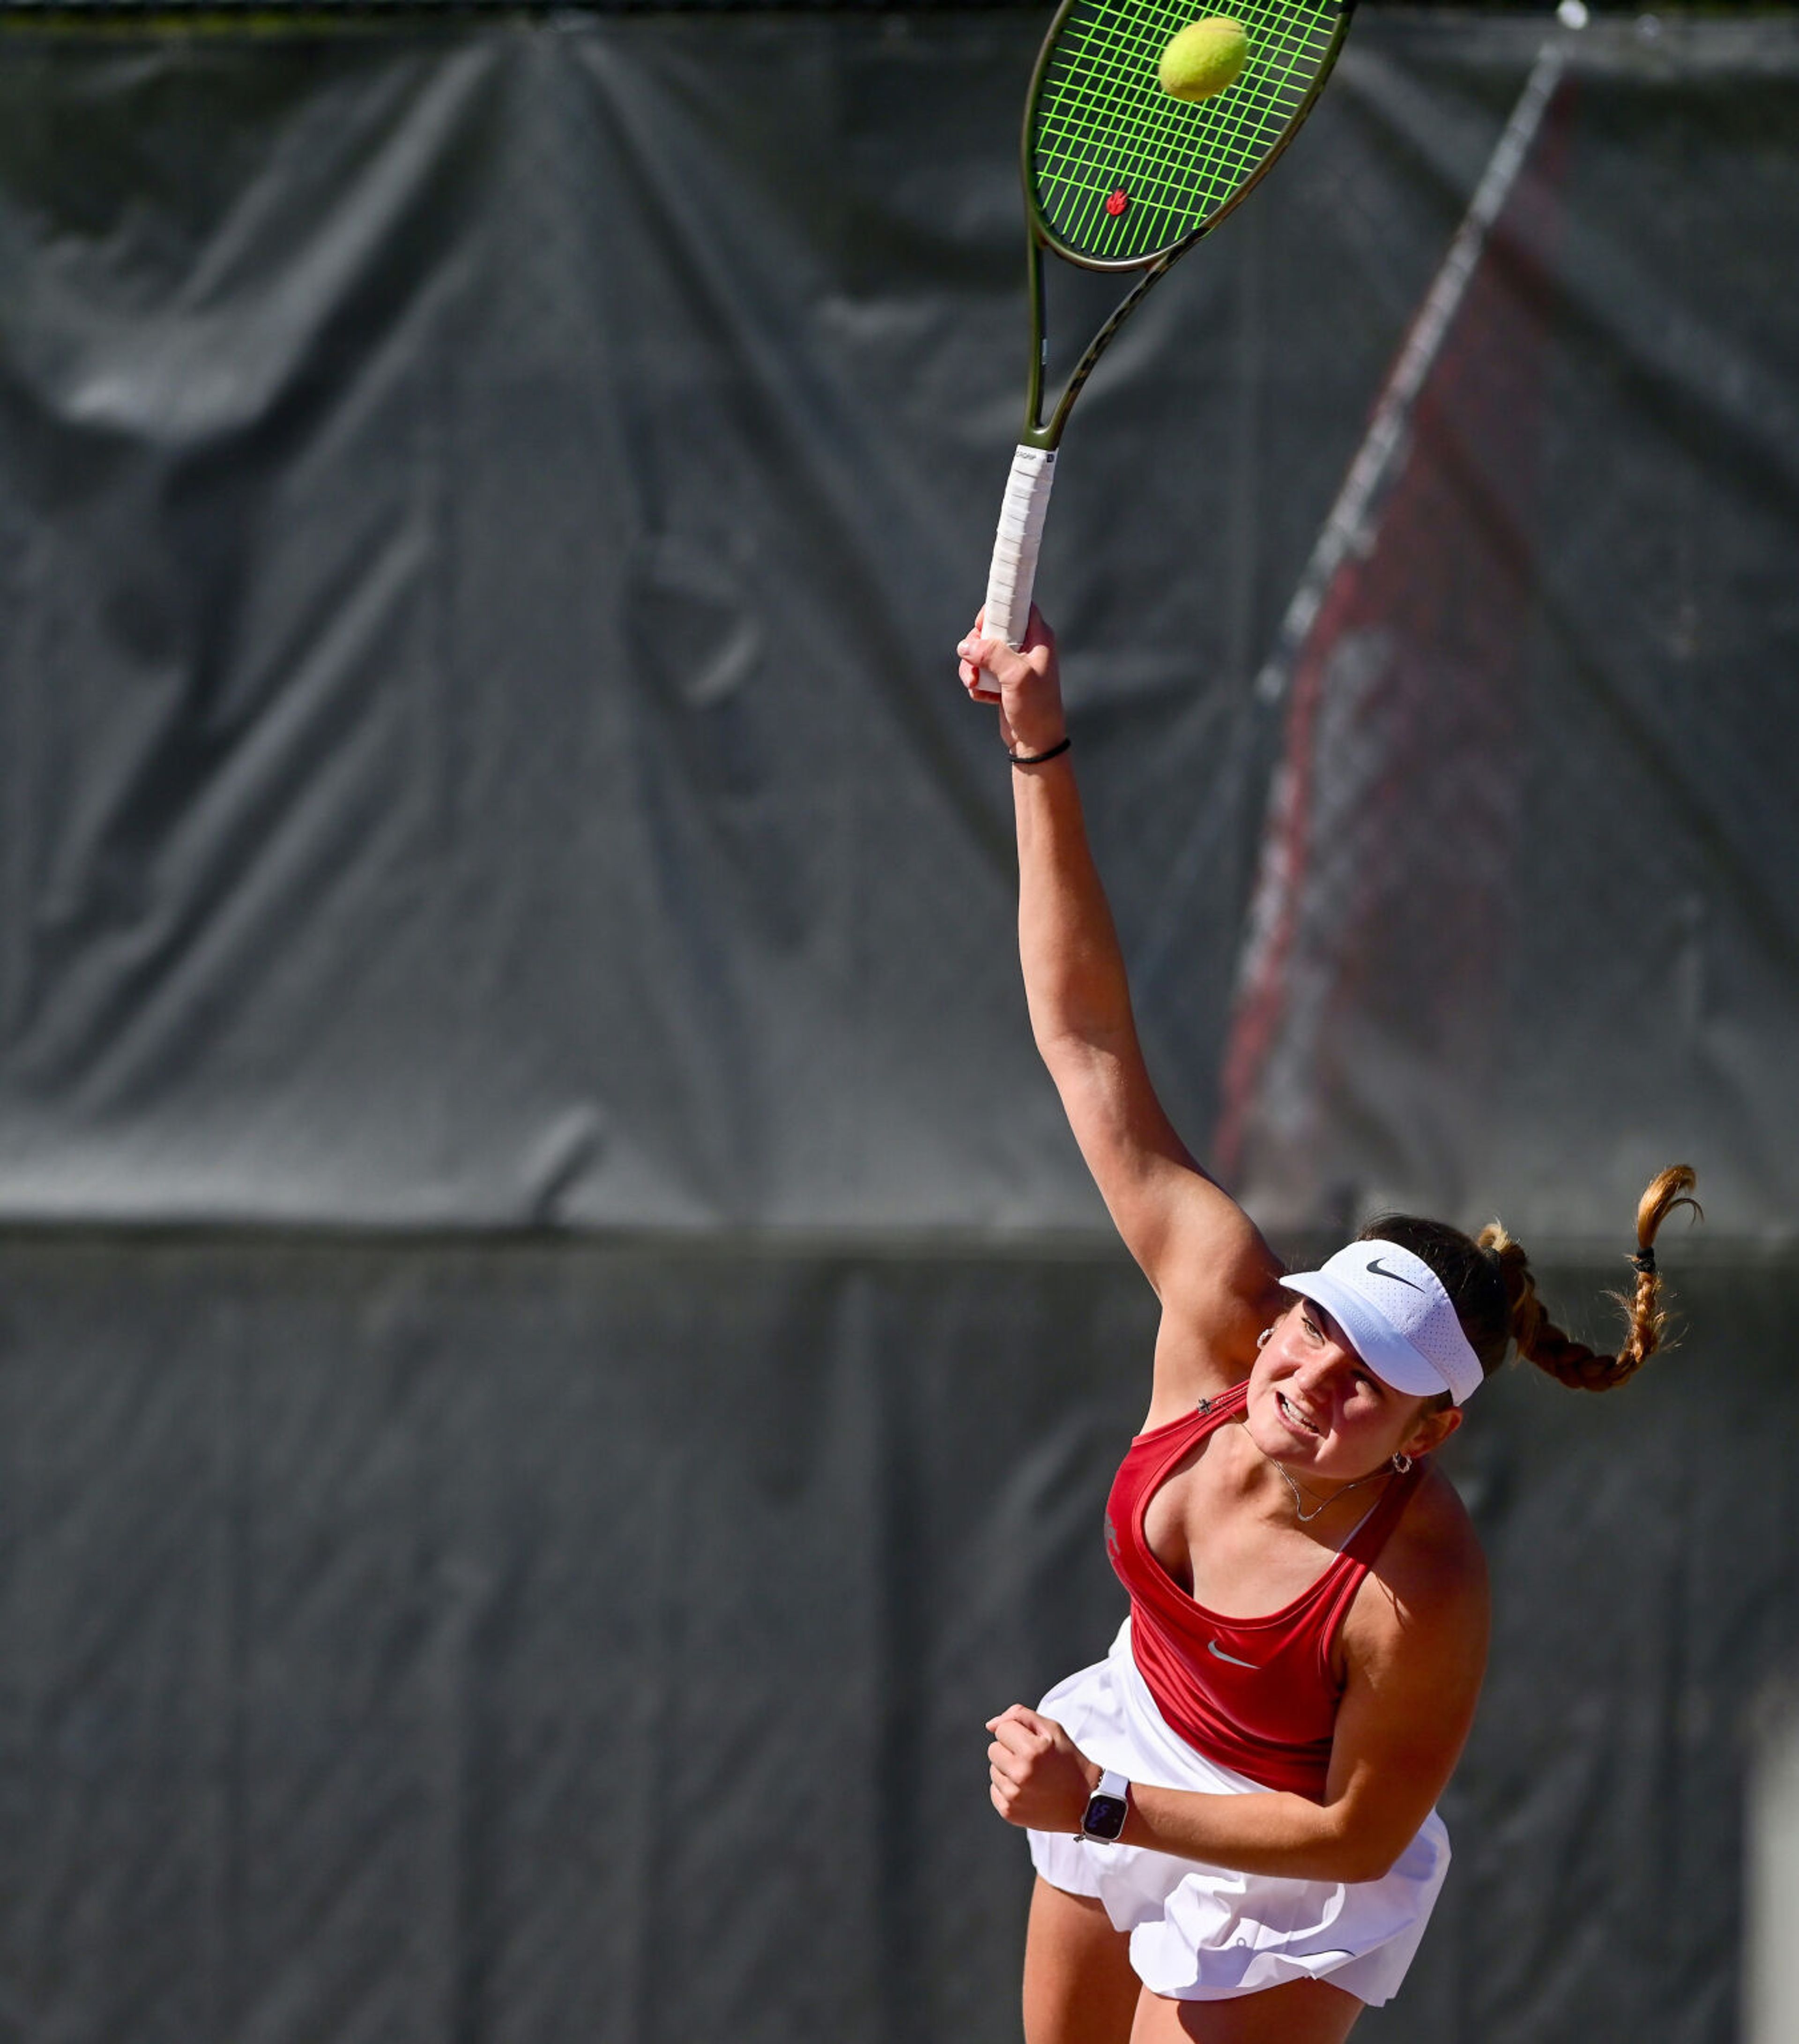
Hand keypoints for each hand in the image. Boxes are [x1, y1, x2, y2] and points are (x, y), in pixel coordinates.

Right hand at [956, 607, 1066, 758]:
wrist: (1035, 742)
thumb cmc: (1035, 708)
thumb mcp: (1016, 676)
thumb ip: (992, 654)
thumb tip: (966, 646)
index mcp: (1038, 638)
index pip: (1019, 607)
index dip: (998, 609)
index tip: (981, 623)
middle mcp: (1026, 647)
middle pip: (992, 628)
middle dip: (976, 645)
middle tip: (972, 660)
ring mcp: (1013, 664)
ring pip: (981, 651)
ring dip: (972, 668)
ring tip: (975, 685)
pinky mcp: (1002, 680)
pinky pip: (980, 671)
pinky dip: (977, 683)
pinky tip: (984, 697)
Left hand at [985, 1704, 1100, 1832]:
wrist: (1086, 1802)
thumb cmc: (1069, 1762)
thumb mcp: (1052, 1729)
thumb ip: (1020, 1716)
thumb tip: (990, 1725)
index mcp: (1032, 1750)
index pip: (1001, 1729)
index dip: (1017, 1733)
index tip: (1034, 1743)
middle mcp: (1020, 1774)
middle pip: (993, 1750)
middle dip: (1010, 1750)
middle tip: (1032, 1760)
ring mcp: (1014, 1796)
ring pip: (993, 1770)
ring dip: (1008, 1770)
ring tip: (1032, 1776)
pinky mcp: (1010, 1812)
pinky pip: (994, 1790)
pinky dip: (1007, 1789)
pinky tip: (1027, 1790)